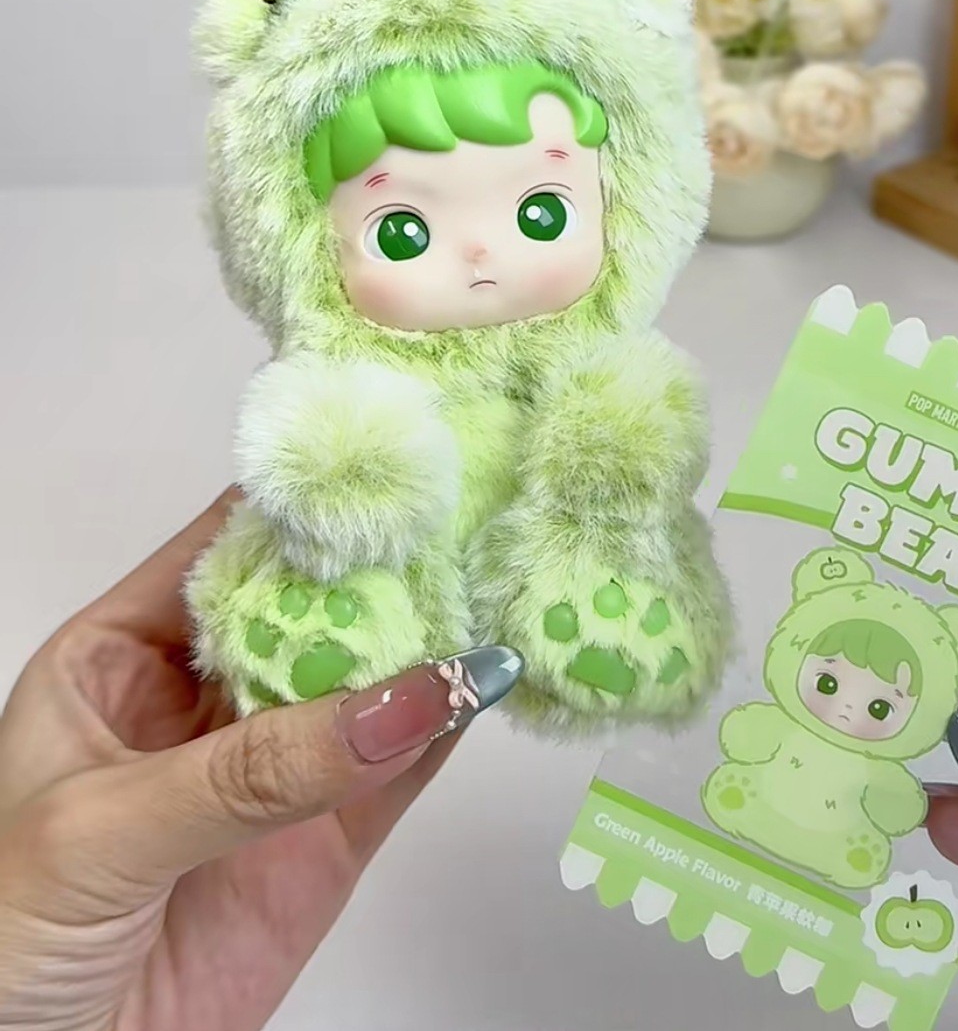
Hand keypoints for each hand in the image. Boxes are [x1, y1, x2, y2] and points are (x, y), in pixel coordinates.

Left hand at [0, 491, 517, 1030]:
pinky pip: (401, 771)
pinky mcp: (326, 842)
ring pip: (369, 683)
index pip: (221, 552)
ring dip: (434, 640)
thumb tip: (403, 700)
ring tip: (504, 582)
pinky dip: (450, 727)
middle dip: (385, 563)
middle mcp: (206, 699)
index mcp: (123, 660)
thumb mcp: (102, 833)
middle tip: (473, 511)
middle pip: (313, 607)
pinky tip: (493, 682)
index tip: (384, 465)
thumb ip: (251, 768)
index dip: (301, 507)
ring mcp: (274, 769)